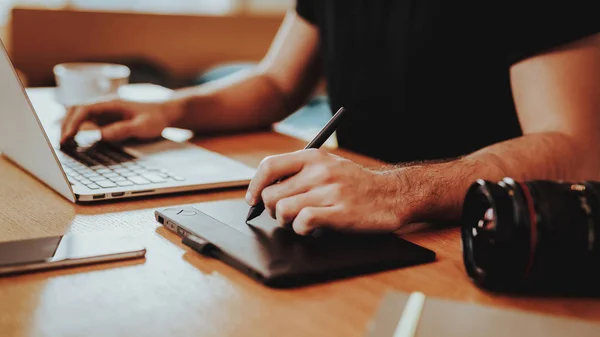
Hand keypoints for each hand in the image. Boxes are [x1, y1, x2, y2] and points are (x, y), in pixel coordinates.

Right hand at [60, 99, 179, 143]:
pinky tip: (74, 141)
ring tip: (64, 143)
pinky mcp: (106, 120)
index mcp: (111, 104)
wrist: (166, 113)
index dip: (73, 123)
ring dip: (69, 127)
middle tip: (61, 143)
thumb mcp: (142, 126)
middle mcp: (104, 106)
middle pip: (76, 111)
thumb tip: (100, 136)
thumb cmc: (155, 118)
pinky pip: (87, 123)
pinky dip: (77, 130)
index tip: (67, 136)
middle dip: (66, 125)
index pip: (84, 109)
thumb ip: (122, 130)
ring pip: (79, 116)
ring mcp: (104, 113)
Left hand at [245, 149, 414, 234]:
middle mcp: (319, 171)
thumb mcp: (327, 166)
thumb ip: (298, 173)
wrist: (391, 195)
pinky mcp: (339, 212)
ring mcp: (330, 191)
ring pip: (283, 210)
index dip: (254, 186)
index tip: (252, 199)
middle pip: (272, 195)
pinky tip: (312, 228)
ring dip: (287, 222)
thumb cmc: (354, 184)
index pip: (269, 167)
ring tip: (301, 221)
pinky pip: (302, 223)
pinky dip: (301, 229)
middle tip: (286, 214)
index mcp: (313, 157)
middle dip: (274, 210)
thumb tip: (263, 191)